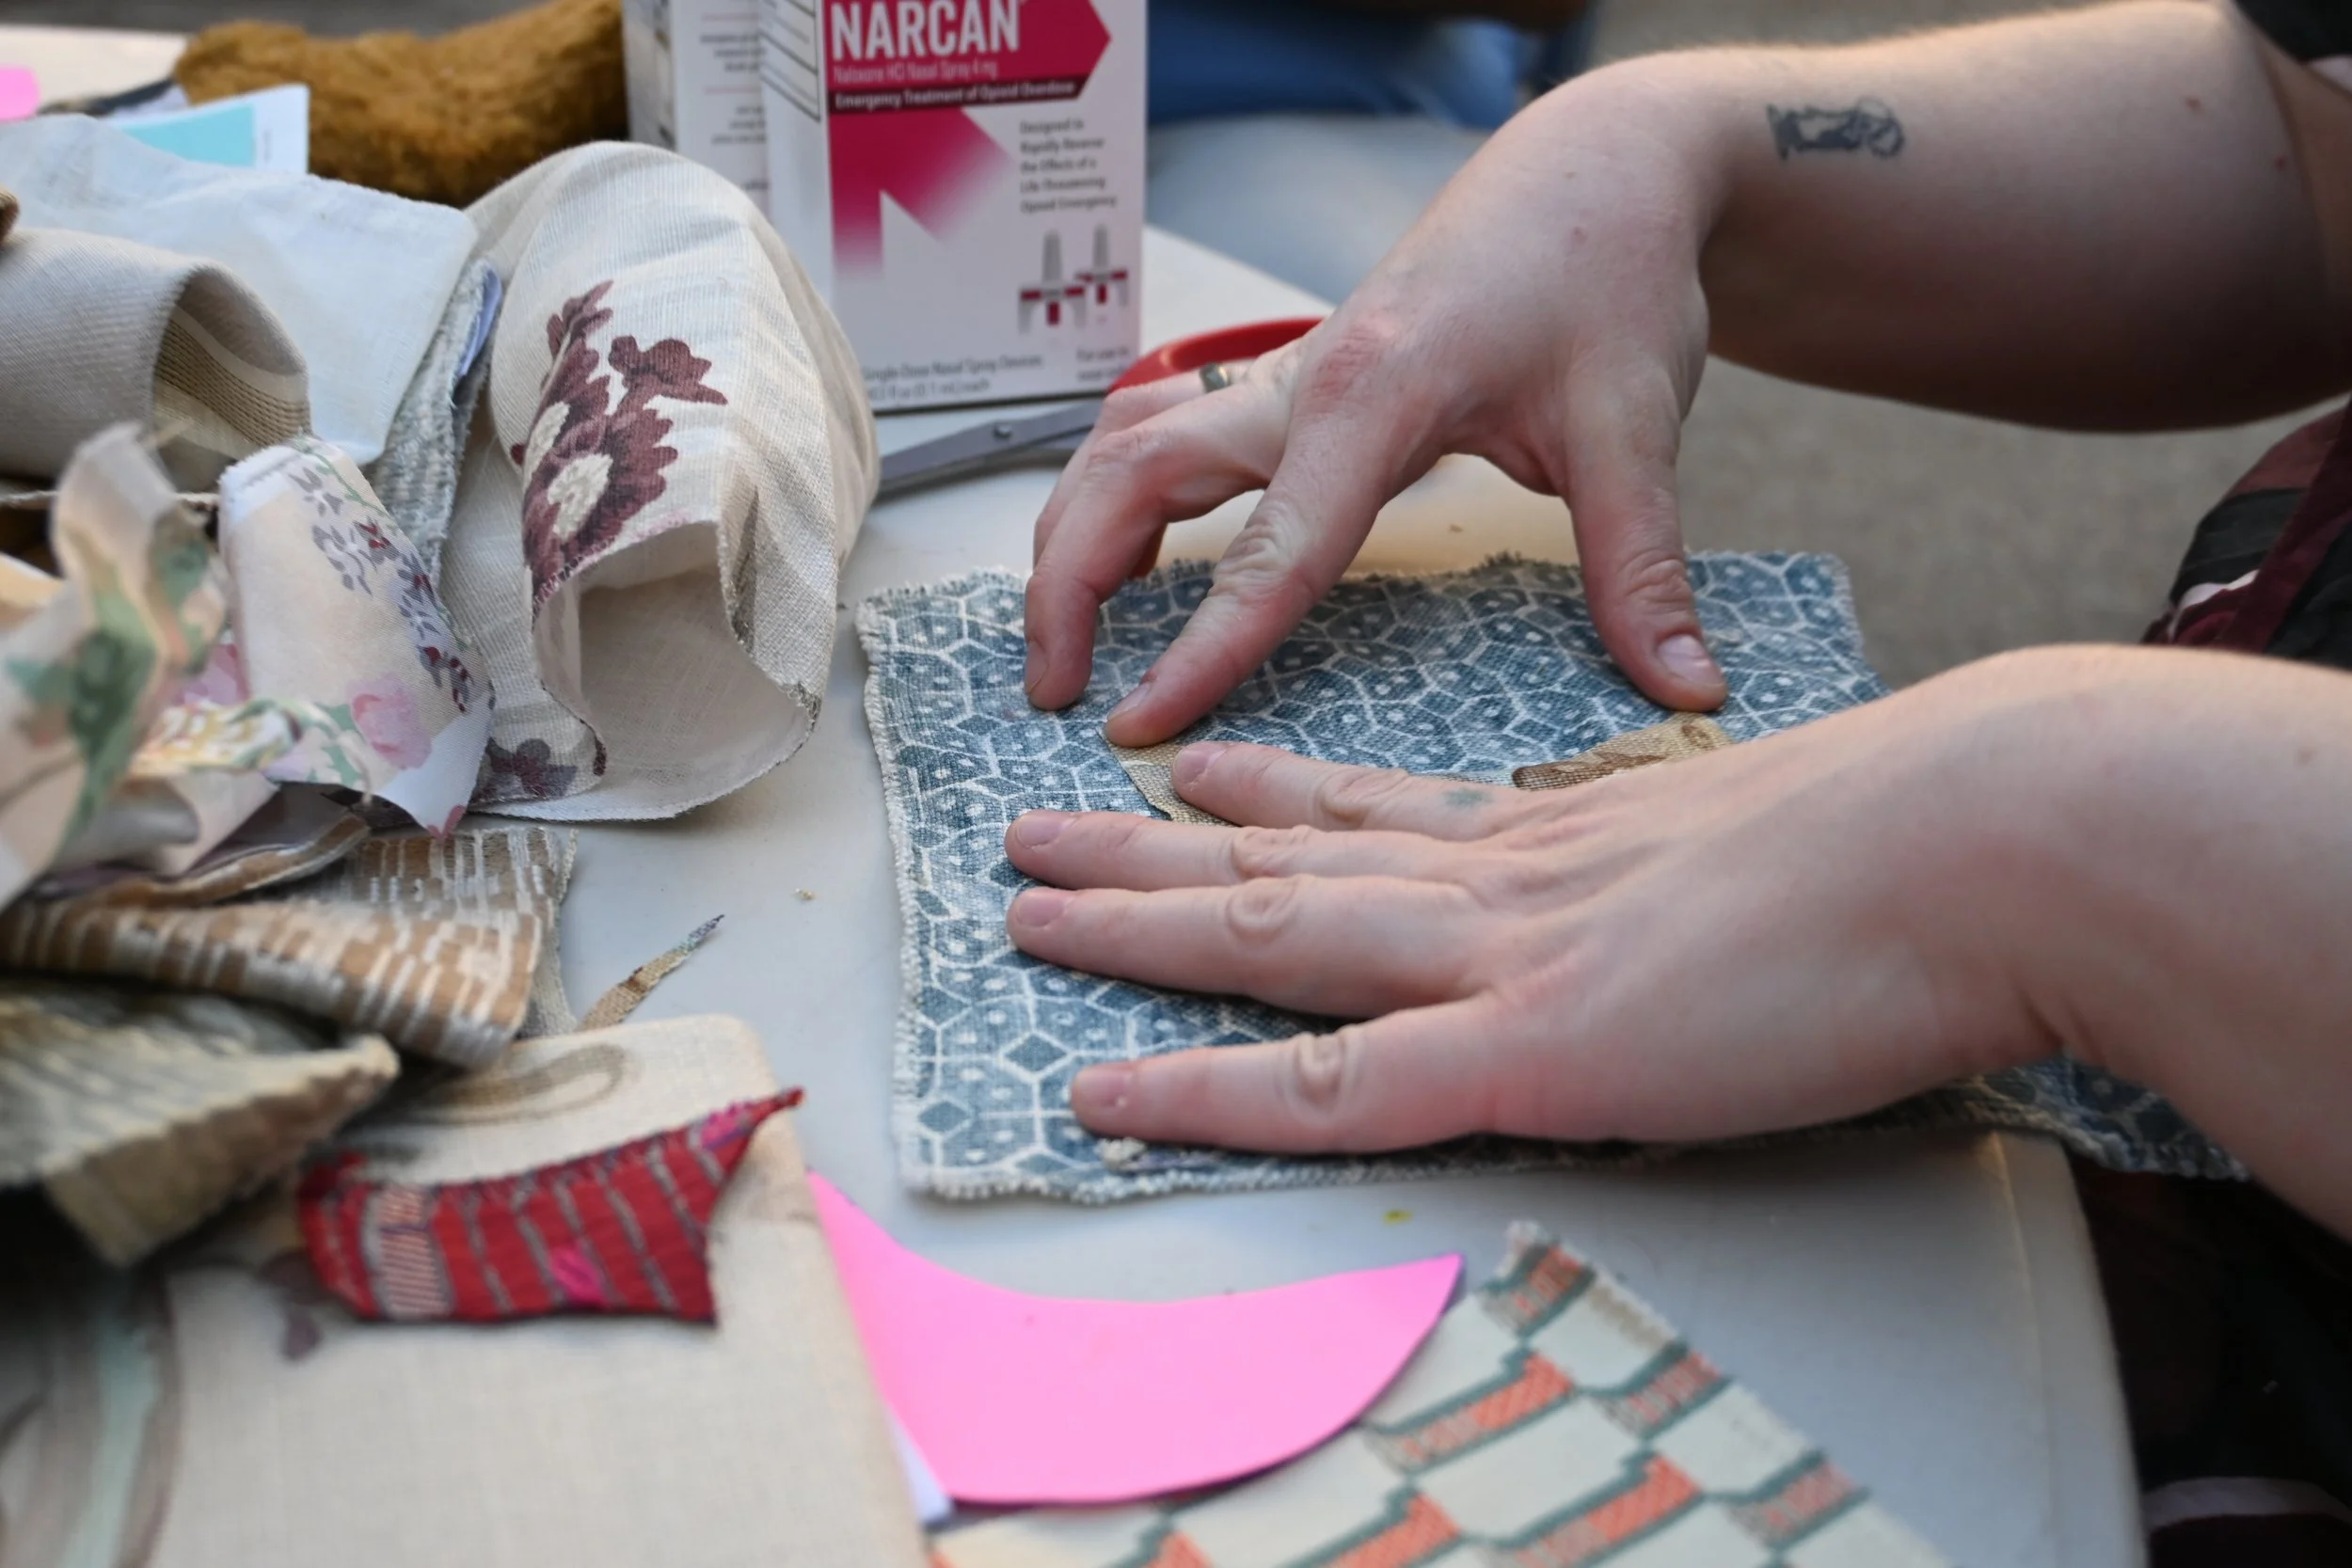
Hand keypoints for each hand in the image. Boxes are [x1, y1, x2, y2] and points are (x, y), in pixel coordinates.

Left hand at [1001, 659, 2077, 1152]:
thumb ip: (1716, 873)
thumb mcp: (1793, 839)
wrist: (1985, 838)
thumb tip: (1726, 898)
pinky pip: (1324, 1085)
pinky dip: (1203, 1091)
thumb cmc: (1926, 842)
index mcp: (1568, 835)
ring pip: (1271, 937)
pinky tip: (1108, 1091)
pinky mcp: (1531, 1052)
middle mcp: (1505, 881)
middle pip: (1288, 856)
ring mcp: (1504, 960)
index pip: (1386, 810)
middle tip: (1042, 826)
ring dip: (1135, 926)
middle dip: (1151, 848)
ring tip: (1022, 910)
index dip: (1277, 795)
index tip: (1204, 774)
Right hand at [1023, 72, 1735, 746]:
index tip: (1142, 727)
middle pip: (1131, 476)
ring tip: (1060, 646)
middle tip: (1053, 693)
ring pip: (1123, 448)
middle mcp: (1303, 377)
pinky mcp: (1290, 382)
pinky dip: (1113, 500)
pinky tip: (1122, 564)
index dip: (1203, 649)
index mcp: (1375, 390)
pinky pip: (1160, 435)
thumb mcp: (1636, 424)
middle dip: (1069, 585)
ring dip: (1073, 538)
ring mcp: (1285, 375)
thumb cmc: (1607, 273)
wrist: (1596, 170)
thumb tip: (1686, 688)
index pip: (1272, 548)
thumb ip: (1643, 565)